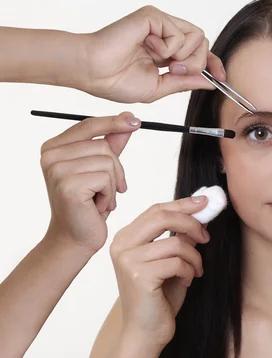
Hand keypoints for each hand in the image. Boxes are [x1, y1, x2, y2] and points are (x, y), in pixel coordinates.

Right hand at [41, 112, 139, 252]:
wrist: (76, 238)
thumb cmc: (88, 204)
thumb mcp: (101, 170)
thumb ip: (111, 144)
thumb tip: (128, 119)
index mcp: (53, 147)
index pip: (88, 126)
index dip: (113, 122)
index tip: (135, 120)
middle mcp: (50, 155)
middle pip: (104, 146)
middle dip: (116, 169)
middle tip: (108, 190)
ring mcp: (57, 170)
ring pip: (108, 162)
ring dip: (113, 184)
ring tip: (100, 199)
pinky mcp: (68, 185)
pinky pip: (106, 178)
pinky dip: (109, 194)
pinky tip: (97, 206)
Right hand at [81, 5, 225, 102]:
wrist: (94, 73)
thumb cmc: (116, 80)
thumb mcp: (160, 87)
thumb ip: (185, 82)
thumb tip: (209, 82)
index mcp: (167, 51)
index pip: (199, 52)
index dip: (213, 63)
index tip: (222, 77)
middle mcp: (165, 34)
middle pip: (203, 43)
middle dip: (197, 63)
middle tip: (175, 72)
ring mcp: (160, 23)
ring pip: (197, 36)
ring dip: (185, 57)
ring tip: (164, 63)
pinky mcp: (153, 16)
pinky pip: (179, 33)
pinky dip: (169, 48)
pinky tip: (149, 48)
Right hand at [109, 197, 209, 349]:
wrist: (145, 332)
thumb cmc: (159, 296)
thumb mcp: (171, 259)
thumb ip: (180, 236)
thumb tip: (200, 211)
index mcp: (126, 238)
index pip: (156, 209)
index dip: (183, 204)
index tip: (205, 203)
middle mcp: (122, 245)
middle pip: (162, 216)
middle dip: (191, 223)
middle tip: (206, 236)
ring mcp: (128, 260)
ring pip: (175, 242)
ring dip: (194, 257)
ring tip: (196, 270)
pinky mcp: (139, 275)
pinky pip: (177, 262)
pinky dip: (189, 271)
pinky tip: (187, 281)